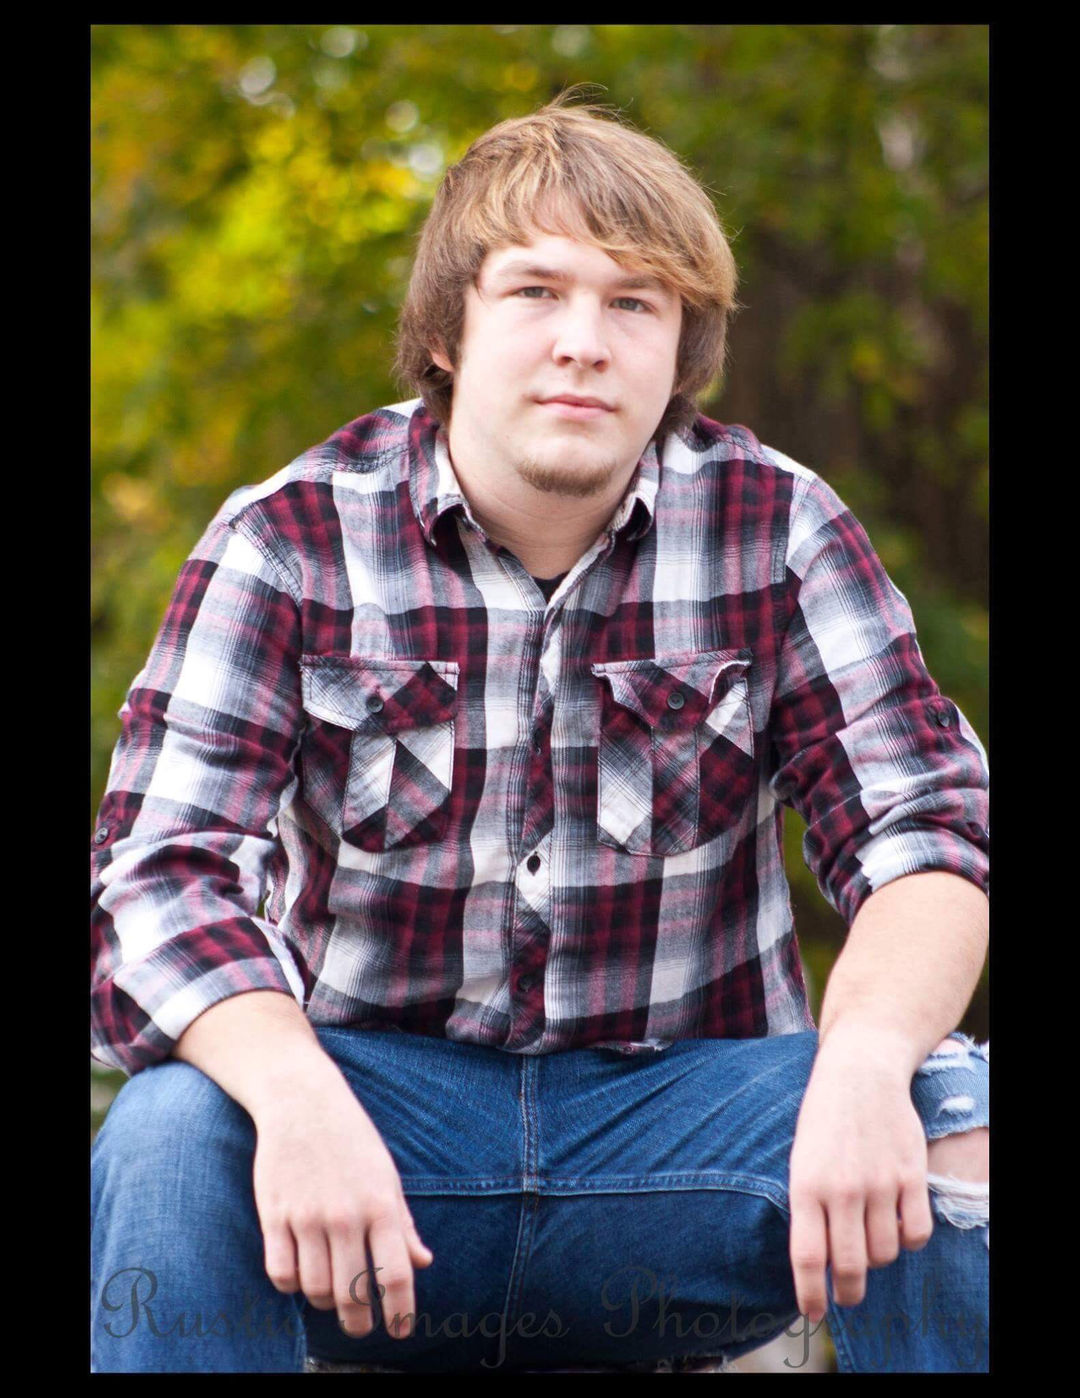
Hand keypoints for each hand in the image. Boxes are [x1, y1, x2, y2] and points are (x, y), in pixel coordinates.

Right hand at [252, 1081, 433, 1338]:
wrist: (303, 1101)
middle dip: (358, 1322)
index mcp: (381, 1205)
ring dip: (324, 1302)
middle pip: (353, 1294)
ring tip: (330, 1294)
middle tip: (360, 1326)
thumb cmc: (352, 1140)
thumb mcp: (386, 1176)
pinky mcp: (274, 1215)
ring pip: (315, 1290)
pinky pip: (281, 1274)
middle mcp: (346, 1215)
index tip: (400, 1332)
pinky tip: (300, 1273)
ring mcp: (308, 1217)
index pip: (396, 1275)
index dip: (400, 1312)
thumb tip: (422, 1262)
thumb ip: (403, 1223)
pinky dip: (291, 1285)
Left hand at [787, 1027, 932, 1321]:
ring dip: (878, 1257)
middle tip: (848, 1295)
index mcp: (806, 1185)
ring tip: (868, 1241)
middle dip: (848, 1291)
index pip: (808, 1257)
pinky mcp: (910, 1175)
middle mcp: (842, 1189)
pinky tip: (897, 1226)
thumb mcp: (800, 1160)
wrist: (859, 1073)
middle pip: (850, 1266)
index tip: (814, 1313)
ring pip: (885, 1253)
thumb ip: (808, 1208)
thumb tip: (816, 1263)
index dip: (811, 1294)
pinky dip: (908, 1241)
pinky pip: (916, 1234)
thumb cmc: (824, 1121)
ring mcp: (879, 1183)